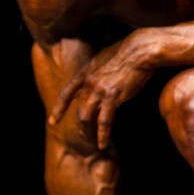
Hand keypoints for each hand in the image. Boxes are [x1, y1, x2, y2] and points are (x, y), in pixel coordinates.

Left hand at [49, 31, 154, 148]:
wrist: (140, 50)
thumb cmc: (129, 51)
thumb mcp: (106, 58)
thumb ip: (98, 71)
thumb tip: (97, 79)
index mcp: (86, 71)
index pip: (67, 93)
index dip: (59, 108)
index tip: (53, 121)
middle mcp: (89, 82)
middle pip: (78, 109)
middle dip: (80, 126)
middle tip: (84, 137)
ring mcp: (99, 90)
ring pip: (86, 117)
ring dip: (88, 132)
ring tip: (92, 143)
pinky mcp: (112, 97)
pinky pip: (104, 121)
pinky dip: (102, 134)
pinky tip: (103, 144)